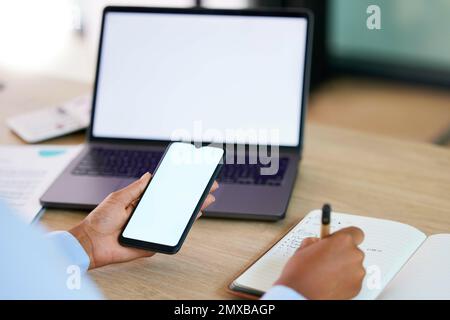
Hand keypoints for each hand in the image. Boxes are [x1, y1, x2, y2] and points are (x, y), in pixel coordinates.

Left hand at [69, 172, 218, 268]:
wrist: (90, 244)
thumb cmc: (100, 220)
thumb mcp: (118, 197)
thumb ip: (136, 188)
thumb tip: (150, 175)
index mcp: (140, 203)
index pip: (164, 193)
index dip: (178, 186)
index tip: (192, 177)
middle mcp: (148, 216)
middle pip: (174, 205)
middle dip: (191, 196)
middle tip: (207, 188)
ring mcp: (152, 229)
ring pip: (175, 220)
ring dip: (192, 211)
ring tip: (206, 200)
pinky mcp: (152, 243)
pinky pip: (169, 236)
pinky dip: (182, 229)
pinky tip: (193, 218)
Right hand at [274, 227, 365, 299]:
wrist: (300, 295)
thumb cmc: (301, 273)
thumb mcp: (303, 249)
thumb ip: (315, 242)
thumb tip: (316, 243)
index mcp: (342, 241)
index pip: (355, 232)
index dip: (345, 237)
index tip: (338, 241)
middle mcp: (354, 255)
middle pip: (353, 250)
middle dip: (342, 253)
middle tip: (328, 259)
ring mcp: (357, 272)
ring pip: (353, 265)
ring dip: (344, 267)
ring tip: (327, 273)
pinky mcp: (357, 287)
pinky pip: (353, 279)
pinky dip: (345, 280)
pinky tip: (331, 282)